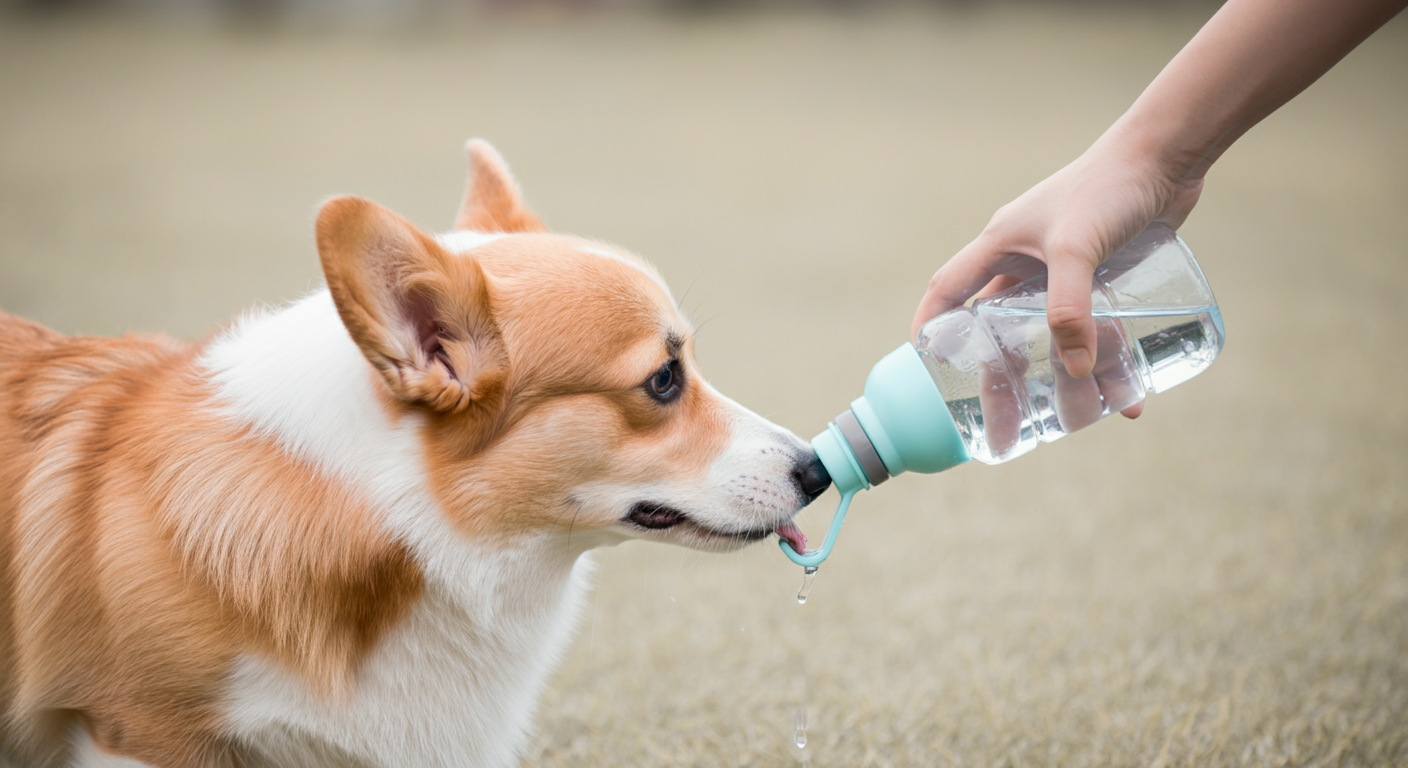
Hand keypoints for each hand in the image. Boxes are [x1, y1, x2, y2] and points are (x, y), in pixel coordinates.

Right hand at [911, 130, 1204, 417]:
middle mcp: (1026, 260)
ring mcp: (1064, 269)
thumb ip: (1071, 306)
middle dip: (1002, 379)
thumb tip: (1076, 369)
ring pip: (1051, 336)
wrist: (1168, 154)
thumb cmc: (1109, 186)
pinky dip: (1109, 360)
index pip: (949, 291)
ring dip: (1063, 377)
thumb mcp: (1079, 247)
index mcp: (1000, 245)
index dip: (931, 327)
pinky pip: (1095, 329)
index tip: (924, 368)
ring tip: (1078, 419)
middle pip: (1000, 330)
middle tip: (1005, 425)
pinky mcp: (1102, 276)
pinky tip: (1130, 393)